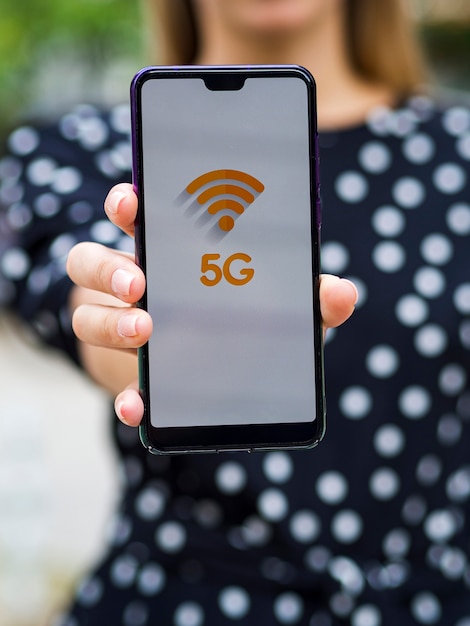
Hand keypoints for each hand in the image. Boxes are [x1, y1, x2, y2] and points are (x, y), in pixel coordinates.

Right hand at [67, 183, 357, 426]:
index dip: (124, 205)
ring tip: (146, 330)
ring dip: (110, 323)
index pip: (131, 216)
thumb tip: (344, 293)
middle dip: (108, 268)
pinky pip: (112, 383)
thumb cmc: (246, 323)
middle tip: (140, 283)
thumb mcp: (282, 307)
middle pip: (91, 262)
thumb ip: (309, 297)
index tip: (132, 201)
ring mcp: (121, 325)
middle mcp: (133, 283)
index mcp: (166, 254)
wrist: (222, 374)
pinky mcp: (128, 374)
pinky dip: (124, 396)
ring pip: (86, 316)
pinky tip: (140, 406)